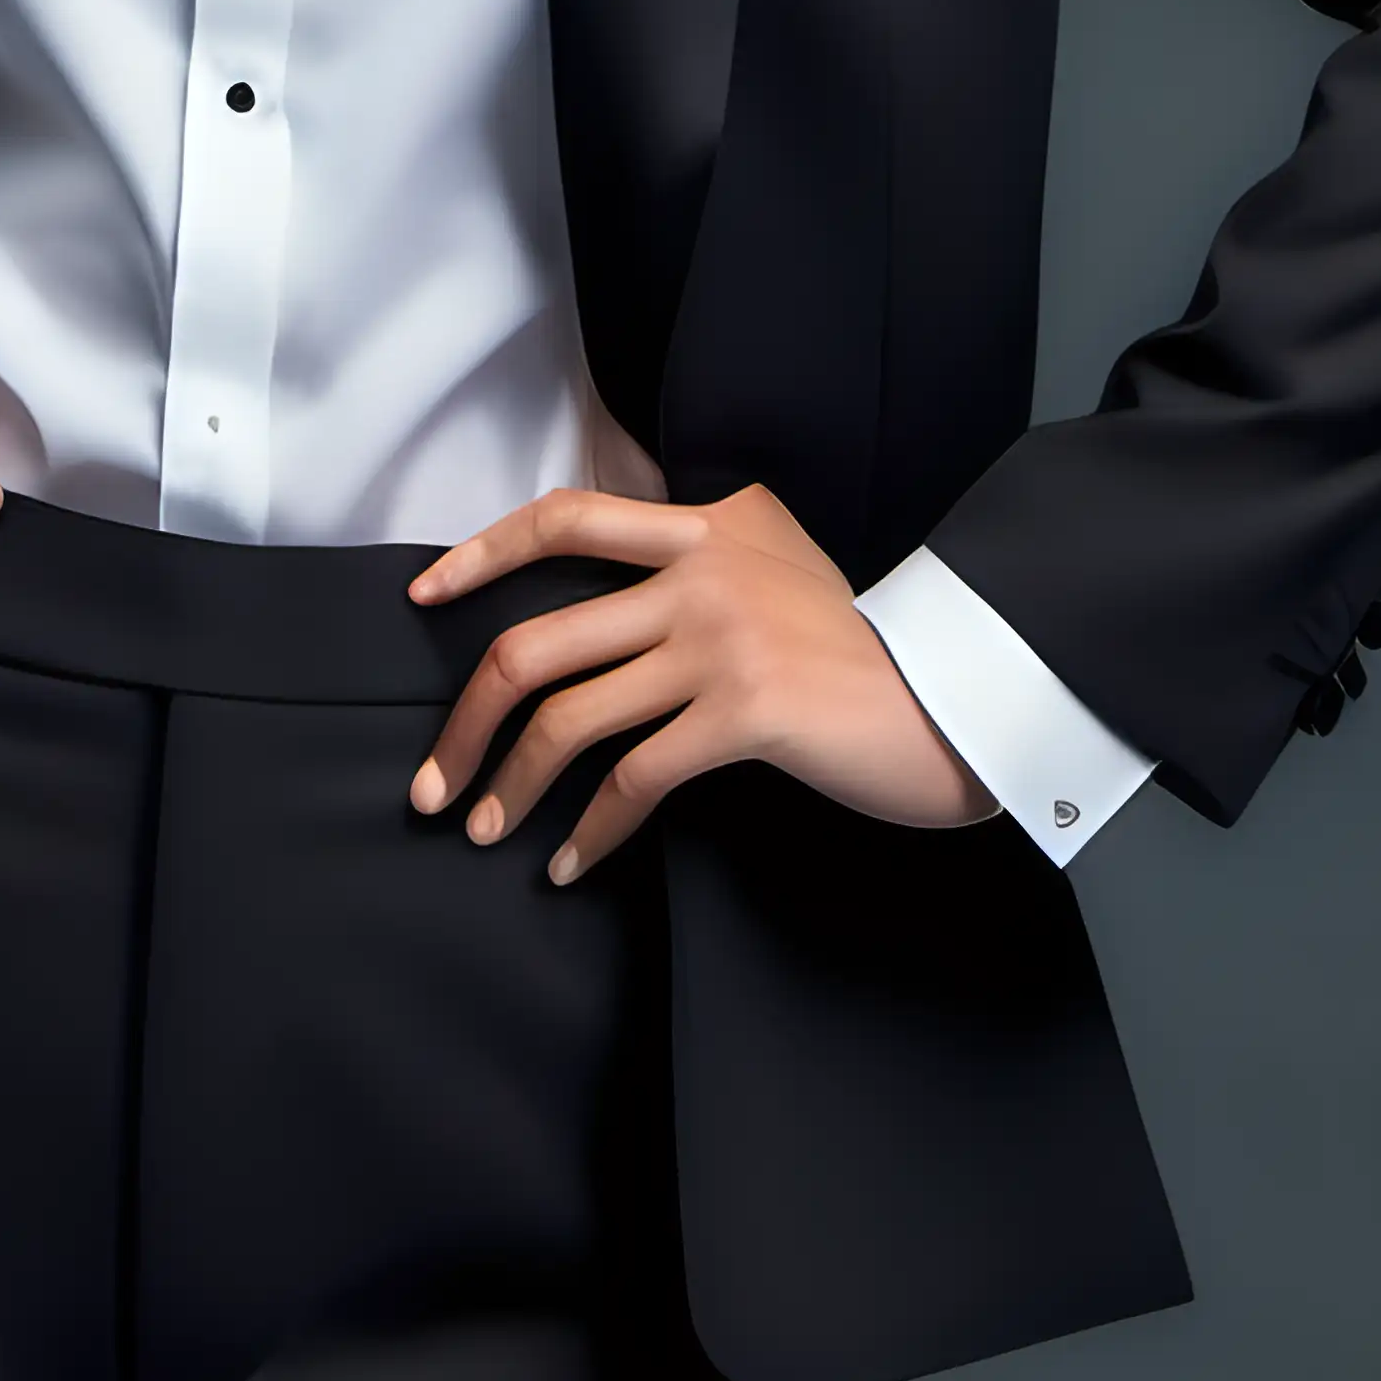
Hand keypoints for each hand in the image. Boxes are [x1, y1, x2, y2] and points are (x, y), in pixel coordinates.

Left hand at [406, 483, 996, 881]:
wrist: (957, 696)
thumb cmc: (865, 650)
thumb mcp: (782, 567)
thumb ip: (702, 556)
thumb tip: (612, 582)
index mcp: (706, 525)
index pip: (566, 517)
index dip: (482, 555)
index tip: (423, 596)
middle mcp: (704, 569)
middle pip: (538, 642)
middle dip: (467, 723)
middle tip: (433, 783)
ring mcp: (722, 639)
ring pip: (571, 718)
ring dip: (511, 786)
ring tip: (484, 831)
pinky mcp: (746, 709)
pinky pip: (633, 778)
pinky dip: (589, 831)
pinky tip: (567, 863)